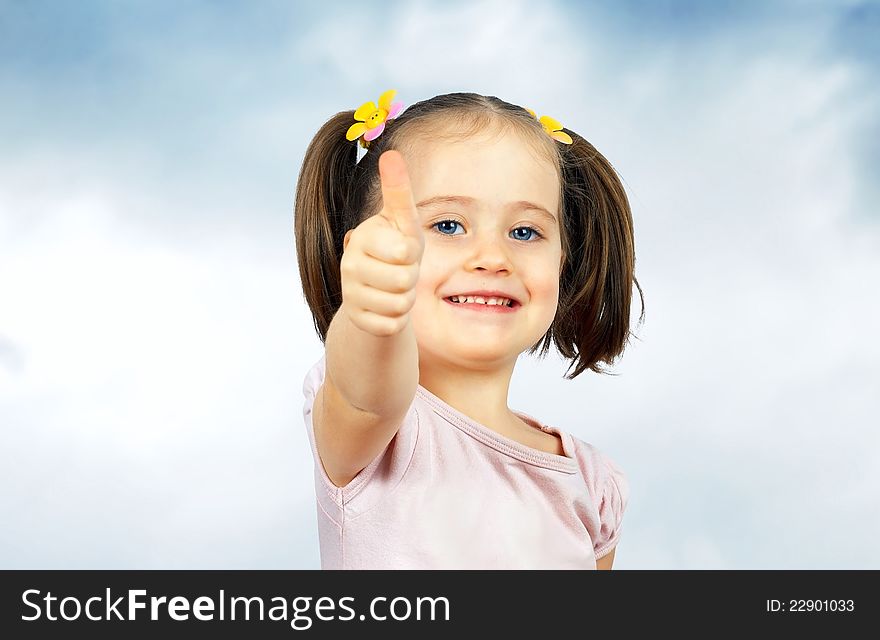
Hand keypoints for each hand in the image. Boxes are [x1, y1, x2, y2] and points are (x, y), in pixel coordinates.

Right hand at [340, 150, 424, 336]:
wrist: (373, 291)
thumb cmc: (395, 248)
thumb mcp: (401, 221)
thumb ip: (398, 190)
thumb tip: (391, 153)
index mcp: (362, 236)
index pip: (405, 250)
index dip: (411, 253)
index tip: (401, 249)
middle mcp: (350, 263)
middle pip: (405, 279)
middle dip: (412, 278)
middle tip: (401, 271)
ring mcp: (350, 292)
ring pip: (400, 304)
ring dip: (406, 299)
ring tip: (395, 288)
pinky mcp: (356, 319)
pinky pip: (393, 324)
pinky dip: (397, 319)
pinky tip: (386, 307)